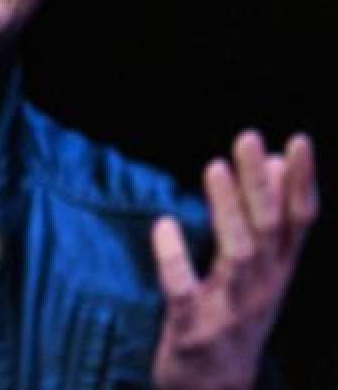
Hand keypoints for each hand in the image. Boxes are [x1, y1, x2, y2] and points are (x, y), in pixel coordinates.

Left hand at [152, 130, 317, 389]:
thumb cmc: (237, 316)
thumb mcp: (262, 271)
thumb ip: (270, 220)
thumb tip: (279, 161)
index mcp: (279, 270)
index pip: (300, 221)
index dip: (302, 181)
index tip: (297, 140)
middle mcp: (262, 287)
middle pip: (269, 229)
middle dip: (260, 183)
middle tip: (247, 138)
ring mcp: (229, 309)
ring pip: (237, 254)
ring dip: (227, 210)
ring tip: (214, 167)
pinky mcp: (192, 328)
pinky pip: (183, 290)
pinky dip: (174, 258)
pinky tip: (163, 224)